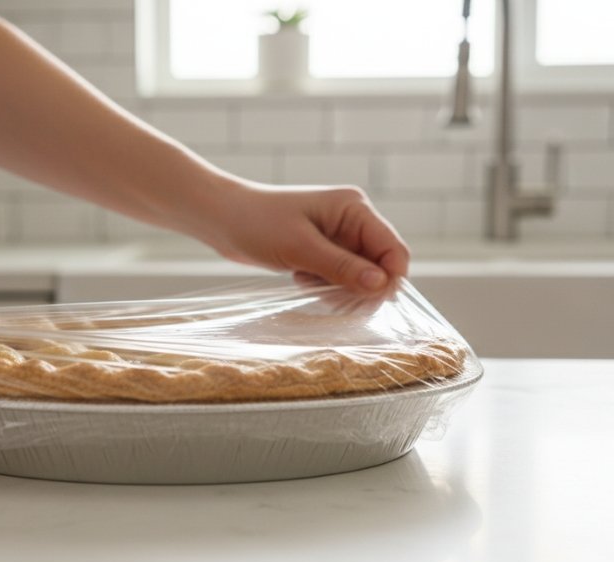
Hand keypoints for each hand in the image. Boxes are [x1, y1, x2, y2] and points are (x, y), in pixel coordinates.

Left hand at [191, 181, 409, 292]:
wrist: (220, 218)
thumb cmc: (256, 224)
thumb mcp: (300, 248)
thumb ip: (342, 267)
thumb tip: (382, 285)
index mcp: (354, 208)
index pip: (393, 249)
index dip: (388, 279)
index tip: (368, 302)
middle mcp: (351, 219)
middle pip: (379, 265)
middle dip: (359, 286)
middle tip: (329, 296)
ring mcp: (337, 235)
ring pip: (358, 275)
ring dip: (338, 287)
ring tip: (307, 281)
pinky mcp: (322, 249)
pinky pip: (338, 276)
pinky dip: (323, 284)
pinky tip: (300, 278)